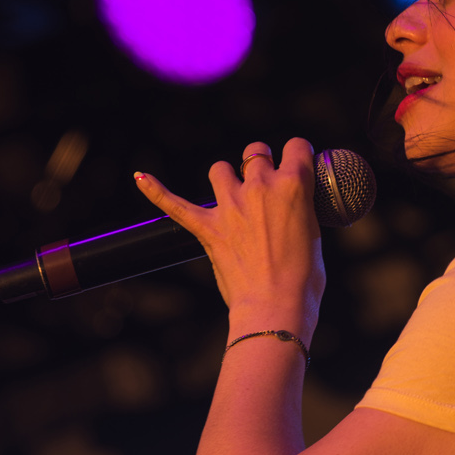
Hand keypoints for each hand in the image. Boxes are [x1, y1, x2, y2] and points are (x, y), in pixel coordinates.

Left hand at [134, 138, 325, 337]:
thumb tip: (292, 210)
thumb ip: (300, 212)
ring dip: (226, 176)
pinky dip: (156, 190)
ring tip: (231, 189)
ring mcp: (230, 207)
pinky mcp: (208, 228)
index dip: (298, 153)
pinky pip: (175, 204)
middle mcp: (260, 187)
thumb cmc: (303, 279)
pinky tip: (141, 178)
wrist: (276, 308)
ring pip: (220, 169)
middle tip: (265, 177)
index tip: (297, 162)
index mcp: (293, 186)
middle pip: (255, 152)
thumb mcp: (314, 235)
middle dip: (260, 160)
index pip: (296, 146)